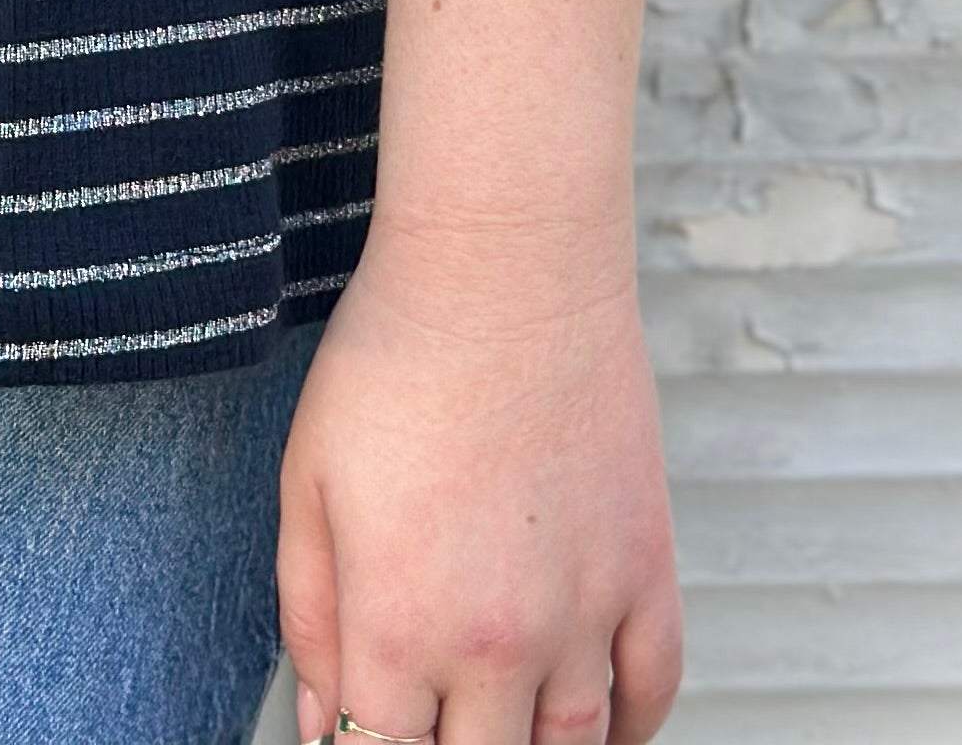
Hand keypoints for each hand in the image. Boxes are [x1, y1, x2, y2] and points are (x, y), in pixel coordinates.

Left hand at [277, 228, 681, 744]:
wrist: (504, 263)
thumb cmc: (396, 353)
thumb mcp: (307, 485)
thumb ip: (310, 619)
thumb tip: (324, 721)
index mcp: (400, 628)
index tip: (365, 734)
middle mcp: (498, 643)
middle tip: (433, 711)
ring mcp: (584, 612)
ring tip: (500, 718)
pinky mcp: (646, 568)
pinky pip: (654, 691)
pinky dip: (629, 727)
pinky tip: (596, 722)